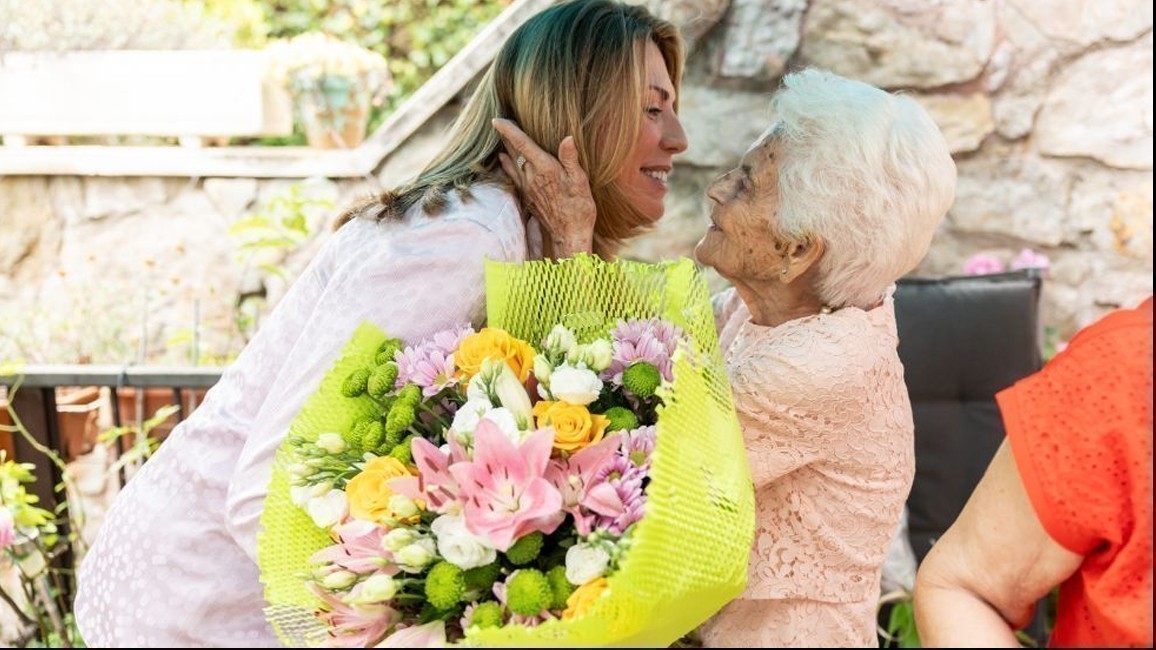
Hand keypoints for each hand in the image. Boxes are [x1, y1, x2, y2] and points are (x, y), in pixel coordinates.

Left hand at [492, 118, 595, 256]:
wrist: (569, 235)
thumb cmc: (579, 208)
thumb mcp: (581, 182)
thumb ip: (571, 159)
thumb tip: (568, 138)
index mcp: (545, 169)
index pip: (523, 144)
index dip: (509, 130)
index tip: (496, 119)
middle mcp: (532, 177)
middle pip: (514, 151)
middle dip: (506, 135)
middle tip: (500, 120)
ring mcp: (527, 188)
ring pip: (512, 163)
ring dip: (506, 148)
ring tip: (501, 136)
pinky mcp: (527, 197)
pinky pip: (513, 176)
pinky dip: (507, 164)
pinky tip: (503, 160)